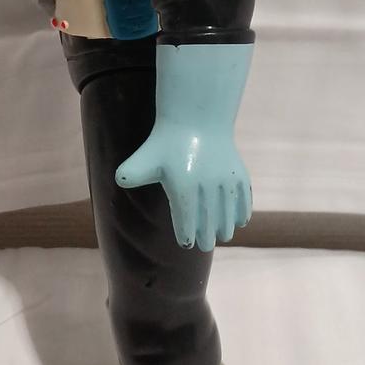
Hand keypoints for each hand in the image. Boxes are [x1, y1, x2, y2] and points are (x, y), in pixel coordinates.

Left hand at [116, 125, 252, 251]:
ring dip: (227, 226)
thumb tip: (121, 179)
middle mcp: (207, 183)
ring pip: (228, 210)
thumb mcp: (146, 157)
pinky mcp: (239, 172)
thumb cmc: (167, 142)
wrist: (196, 120)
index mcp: (183, 185)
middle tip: (206, 245)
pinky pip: (244, 197)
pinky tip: (240, 221)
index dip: (187, 234)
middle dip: (208, 235)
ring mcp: (226, 178)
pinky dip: (244, 210)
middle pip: (210, 219)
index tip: (187, 243)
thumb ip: (132, 172)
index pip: (186, 219)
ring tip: (224, 235)